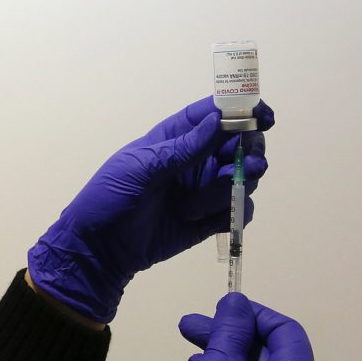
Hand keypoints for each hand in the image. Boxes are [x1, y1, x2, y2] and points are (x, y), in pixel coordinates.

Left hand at [27, 97, 272, 322]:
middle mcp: (194, 159)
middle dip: (248, 151)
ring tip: (196, 206)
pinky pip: (239, 210)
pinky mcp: (208, 220)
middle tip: (241, 166)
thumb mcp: (140, 169)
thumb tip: (218, 119)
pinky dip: (234, 213)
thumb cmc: (109, 200)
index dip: (241, 110)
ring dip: (231, 187)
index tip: (263, 116)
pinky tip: (209, 220)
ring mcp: (203, 189)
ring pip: (244, 176)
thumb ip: (182, 148)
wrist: (99, 250)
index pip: (214, 114)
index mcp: (174, 138)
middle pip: (241, 143)